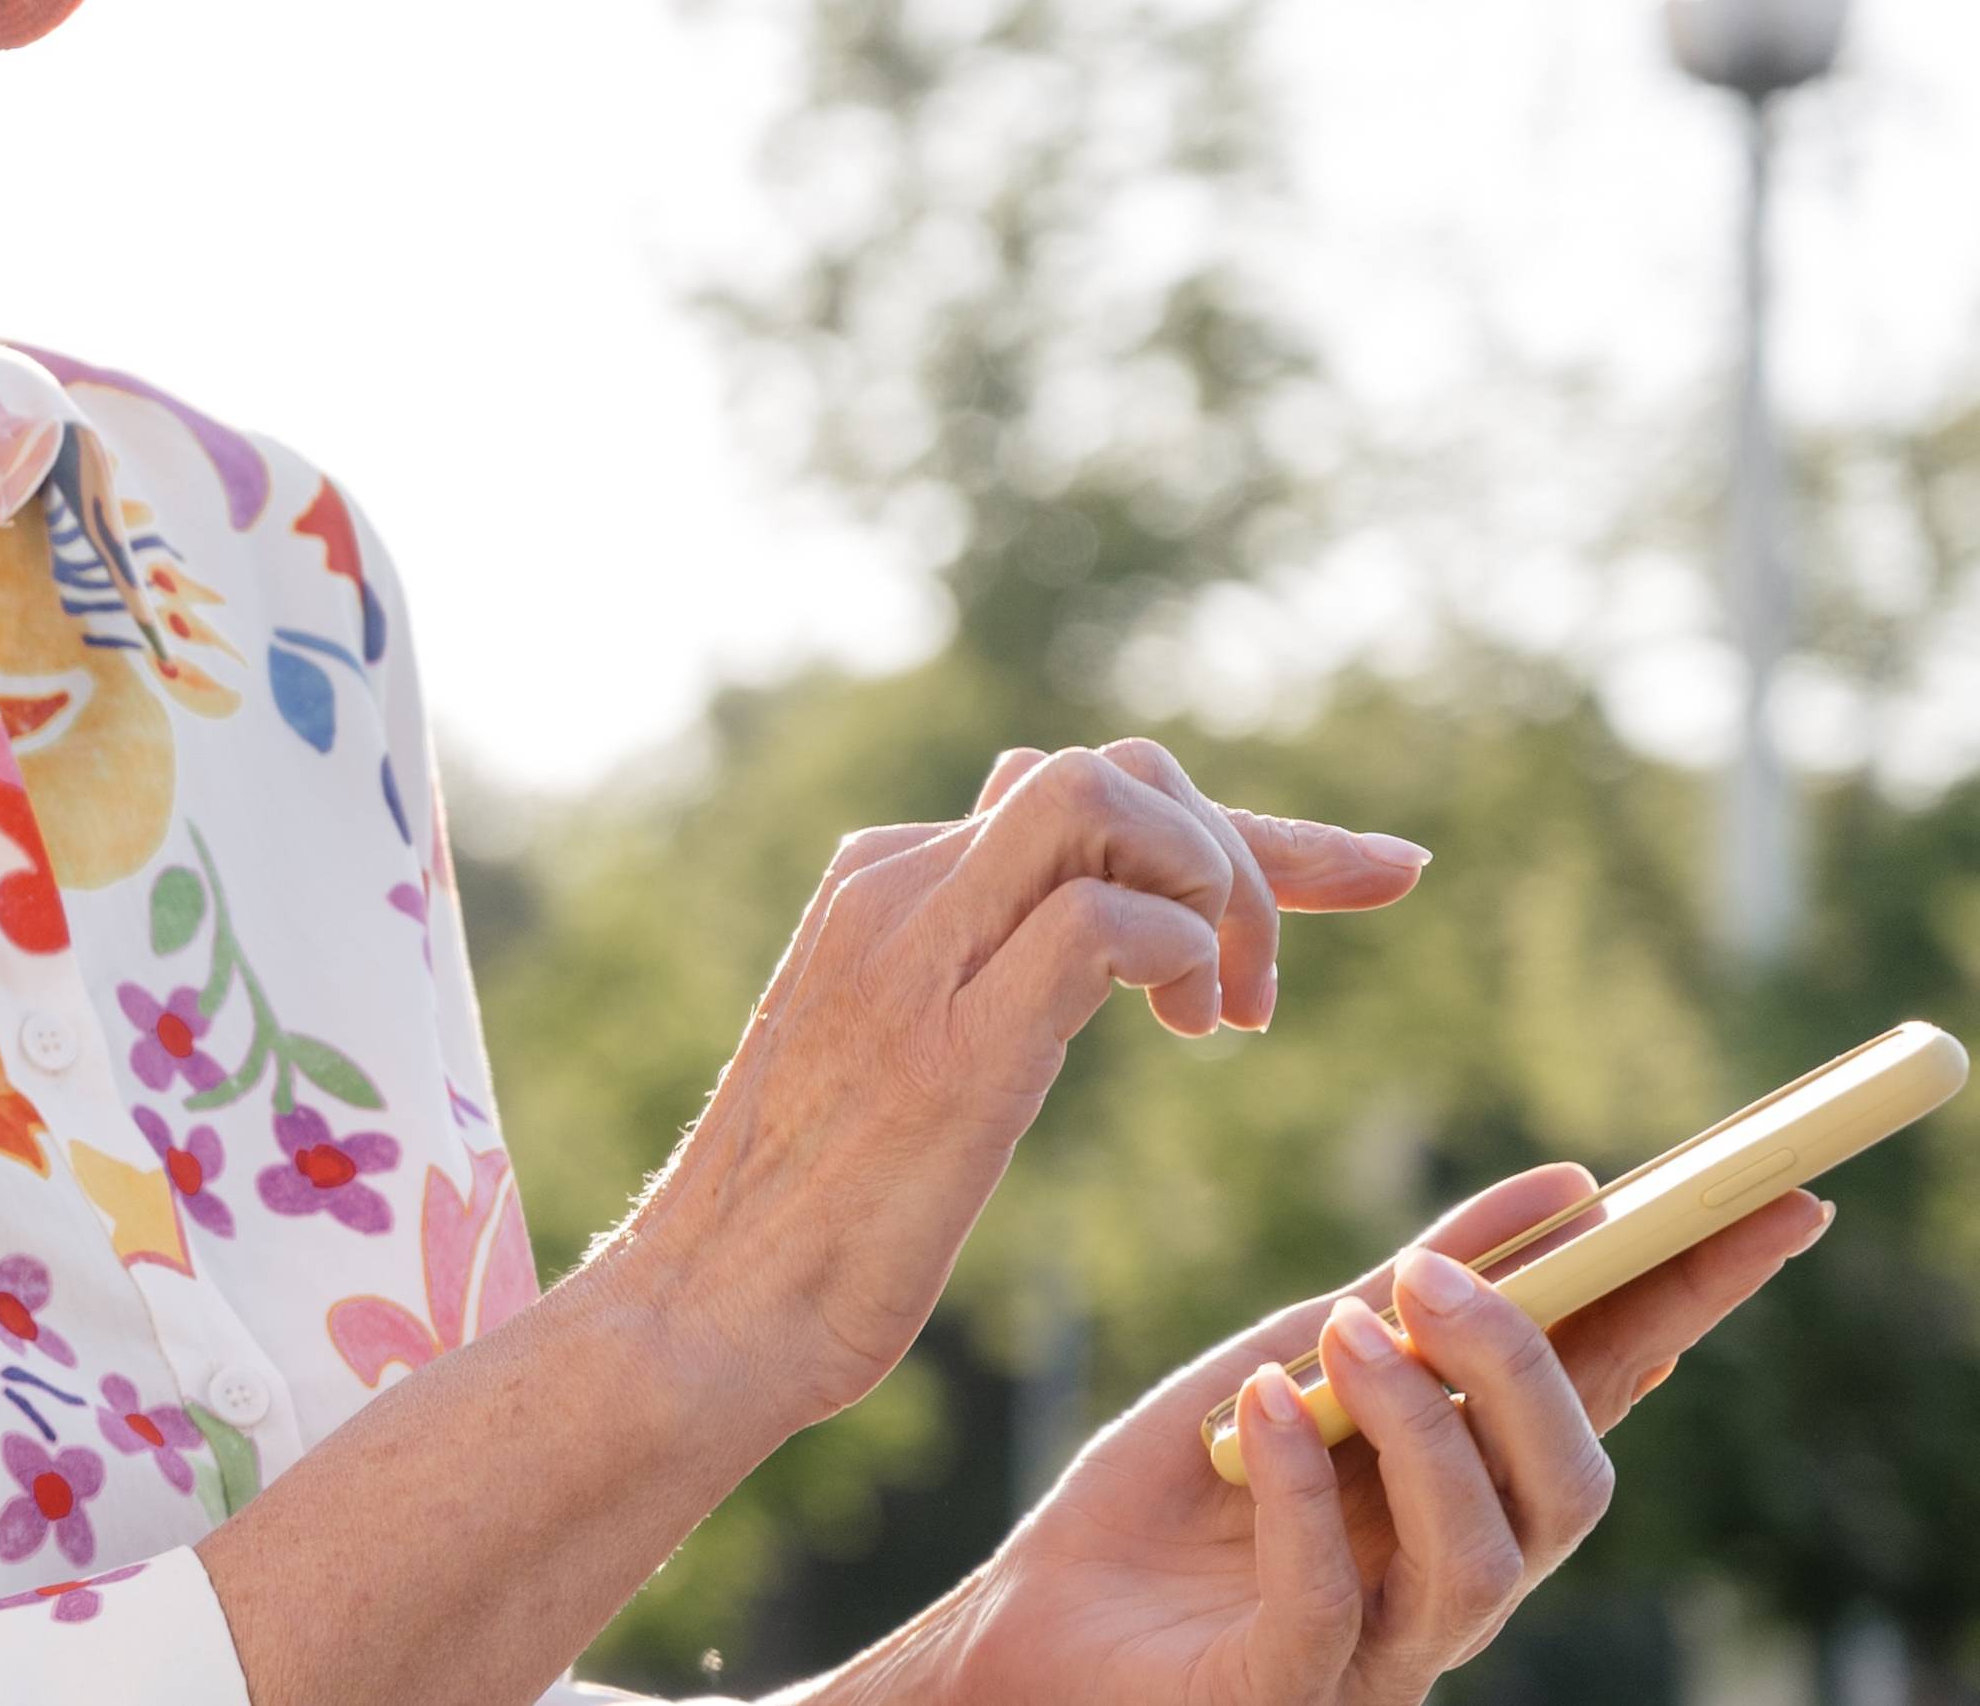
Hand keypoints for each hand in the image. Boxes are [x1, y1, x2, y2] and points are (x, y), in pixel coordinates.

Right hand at [642, 741, 1426, 1421]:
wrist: (705, 1315)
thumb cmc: (807, 1223)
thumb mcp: (894, 1058)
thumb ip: (973, 970)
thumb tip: (1073, 925)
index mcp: (882, 882)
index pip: (1079, 791)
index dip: (1247, 827)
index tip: (1379, 870)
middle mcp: (898, 882)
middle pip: (1112, 769)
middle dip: (1248, 851)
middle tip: (1264, 1000)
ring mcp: (915, 946)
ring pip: (1107, 797)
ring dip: (1215, 888)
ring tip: (1224, 1020)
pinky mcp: (951, 1036)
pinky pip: (1107, 921)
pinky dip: (1183, 958)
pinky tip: (1192, 1037)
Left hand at [882, 1166, 1834, 1705]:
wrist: (1035, 1619)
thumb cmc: (1174, 1492)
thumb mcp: (1291, 1358)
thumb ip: (1411, 1289)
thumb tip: (1570, 1190)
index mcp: (1468, 1488)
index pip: (1608, 1396)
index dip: (1692, 1309)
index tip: (1769, 1208)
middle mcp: (1449, 1578)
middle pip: (1571, 1490)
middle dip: (1531, 1373)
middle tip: (1433, 1275)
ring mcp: (1381, 1648)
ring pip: (1483, 1558)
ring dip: (1422, 1427)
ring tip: (1343, 1328)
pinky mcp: (1284, 1691)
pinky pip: (1331, 1602)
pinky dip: (1304, 1495)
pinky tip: (1259, 1408)